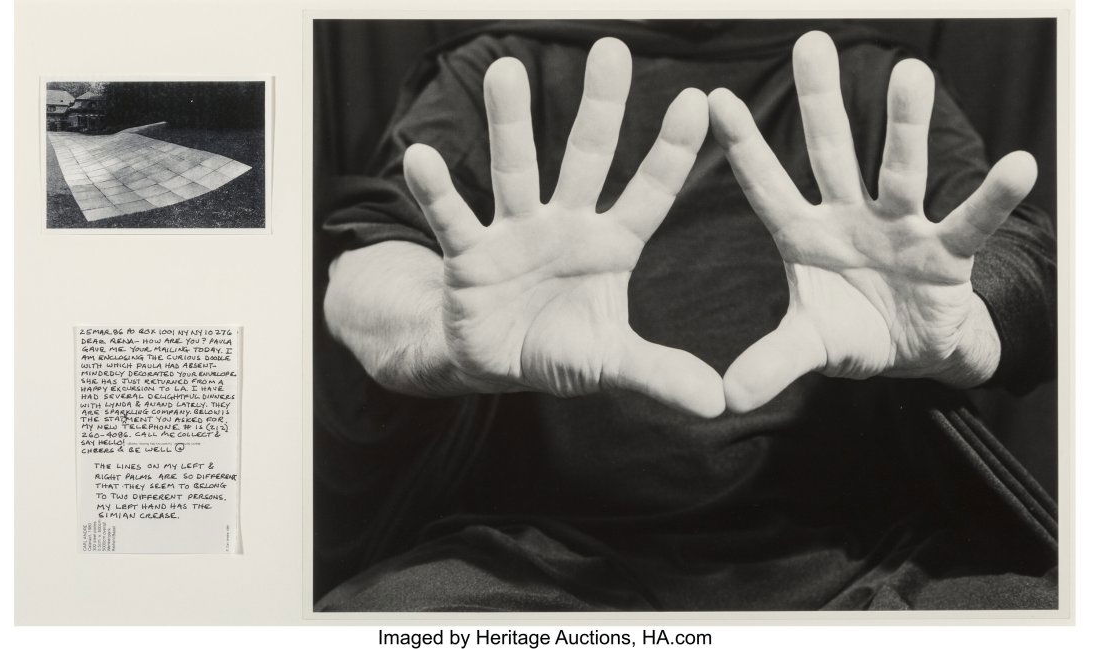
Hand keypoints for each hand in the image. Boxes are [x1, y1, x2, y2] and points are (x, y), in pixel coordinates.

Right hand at [403, 38, 724, 416]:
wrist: (496, 361)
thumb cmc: (562, 350)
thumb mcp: (611, 363)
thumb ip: (659, 374)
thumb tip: (720, 406)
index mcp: (611, 247)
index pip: (648, 194)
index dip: (670, 154)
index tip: (698, 101)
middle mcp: (566, 226)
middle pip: (586, 160)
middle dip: (600, 108)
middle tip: (612, 48)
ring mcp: (516, 234)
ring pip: (515, 171)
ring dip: (511, 124)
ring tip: (506, 72)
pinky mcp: (470, 254)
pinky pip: (453, 220)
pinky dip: (438, 192)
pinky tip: (420, 157)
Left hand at [708, 31, 1036, 412]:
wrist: (914, 350)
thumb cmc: (854, 333)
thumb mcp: (809, 345)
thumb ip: (770, 362)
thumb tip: (722, 400)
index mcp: (804, 235)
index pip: (767, 186)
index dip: (743, 147)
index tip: (714, 98)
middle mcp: (849, 218)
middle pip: (831, 153)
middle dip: (820, 103)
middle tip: (812, 43)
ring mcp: (900, 229)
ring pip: (900, 171)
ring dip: (904, 126)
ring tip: (909, 73)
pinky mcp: (947, 252)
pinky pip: (970, 221)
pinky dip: (991, 197)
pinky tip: (1018, 164)